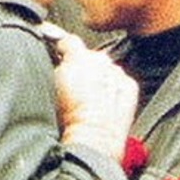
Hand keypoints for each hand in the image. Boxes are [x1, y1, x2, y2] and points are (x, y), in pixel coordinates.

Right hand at [53, 30, 137, 161]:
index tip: (55, 45)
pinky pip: (119, 81)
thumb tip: (54, 60)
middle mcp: (100, 60)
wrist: (93, 138)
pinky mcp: (129, 86)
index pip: (68, 40)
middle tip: (72, 87)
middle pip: (89, 56)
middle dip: (81, 66)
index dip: (60, 43)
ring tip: (88, 99)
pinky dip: (113, 88)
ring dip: (98, 77)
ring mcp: (117, 72)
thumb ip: (54, 68)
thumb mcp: (49, 87)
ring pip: (105, 69)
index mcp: (78, 57)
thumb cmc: (69, 118)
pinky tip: (103, 103)